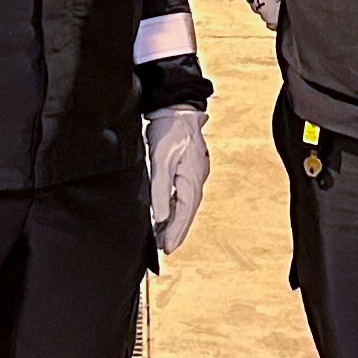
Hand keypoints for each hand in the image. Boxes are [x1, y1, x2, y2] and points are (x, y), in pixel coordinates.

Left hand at [146, 109, 208, 255]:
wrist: (176, 109)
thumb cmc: (169, 131)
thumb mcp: (160, 161)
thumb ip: (160, 191)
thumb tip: (159, 217)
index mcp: (192, 179)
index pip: (184, 213)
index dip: (175, 233)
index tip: (167, 249)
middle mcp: (197, 179)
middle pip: (187, 212)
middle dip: (176, 231)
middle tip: (165, 248)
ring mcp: (195, 173)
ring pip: (186, 204)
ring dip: (175, 220)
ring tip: (163, 235)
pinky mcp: (190, 168)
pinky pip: (184, 194)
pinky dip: (175, 206)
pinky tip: (167, 212)